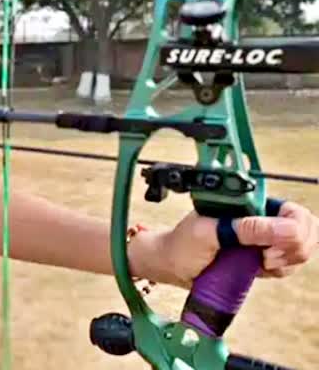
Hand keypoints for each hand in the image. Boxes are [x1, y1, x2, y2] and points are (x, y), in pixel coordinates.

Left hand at [150, 202, 317, 287]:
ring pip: (301, 250)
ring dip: (286, 262)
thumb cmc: (183, 244)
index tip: (268, 248)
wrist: (171, 265)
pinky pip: (289, 265)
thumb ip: (245, 229)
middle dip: (294, 249)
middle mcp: (262, 218)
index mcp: (250, 204)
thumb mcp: (209, 233)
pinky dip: (280, 270)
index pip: (295, 213)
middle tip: (264, 259)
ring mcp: (264, 238)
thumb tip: (286, 228)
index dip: (293, 232)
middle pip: (307, 231)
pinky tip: (257, 270)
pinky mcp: (262, 256)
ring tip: (258, 264)